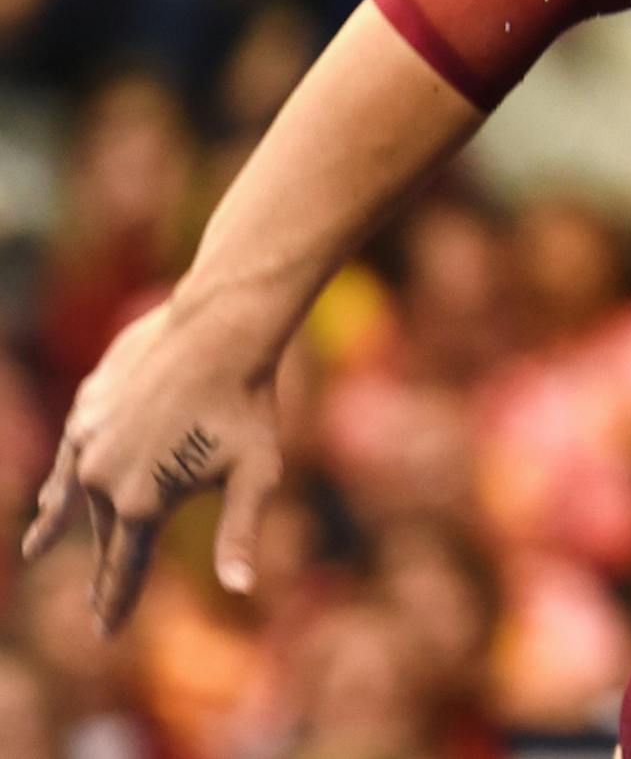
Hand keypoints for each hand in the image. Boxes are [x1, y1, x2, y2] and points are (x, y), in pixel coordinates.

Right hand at [21, 299, 283, 632]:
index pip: (125, 568)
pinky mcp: (86, 409)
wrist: (220, 332)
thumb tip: (242, 590)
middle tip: (96, 607)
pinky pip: (70, 454)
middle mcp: (104, 479)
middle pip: (105, 534)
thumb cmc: (247, 404)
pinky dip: (60, 477)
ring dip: (60, 521)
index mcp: (142, 504)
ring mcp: (89, 442)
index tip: (107, 635)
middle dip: (103, 570)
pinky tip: (49, 489)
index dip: (116, 603)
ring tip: (37, 548)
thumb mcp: (257, 475)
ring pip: (78, 493)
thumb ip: (240, 535)